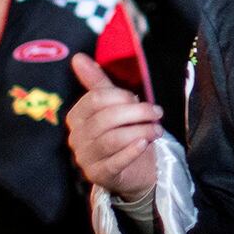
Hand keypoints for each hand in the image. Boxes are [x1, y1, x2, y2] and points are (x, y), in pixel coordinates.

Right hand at [67, 53, 163, 201]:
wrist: (133, 170)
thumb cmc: (121, 131)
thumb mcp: (112, 105)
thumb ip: (97, 82)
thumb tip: (78, 58)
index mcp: (77, 116)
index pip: (95, 100)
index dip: (120, 96)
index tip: (138, 98)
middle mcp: (76, 138)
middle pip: (105, 119)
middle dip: (136, 113)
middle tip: (156, 113)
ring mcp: (86, 158)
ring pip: (112, 140)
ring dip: (139, 131)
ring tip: (157, 129)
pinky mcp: (99, 176)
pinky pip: (115, 162)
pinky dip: (131, 151)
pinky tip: (144, 144)